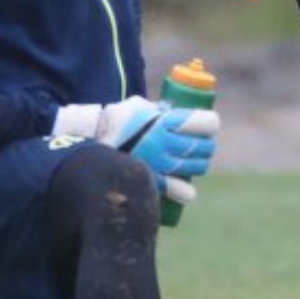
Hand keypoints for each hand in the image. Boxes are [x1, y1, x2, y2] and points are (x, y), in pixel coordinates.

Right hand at [53, 97, 220, 203]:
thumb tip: (171, 109)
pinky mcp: (152, 182)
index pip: (203, 123)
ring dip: (200, 165)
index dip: (210, 124)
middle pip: (201, 146)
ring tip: (196, 163)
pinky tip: (187, 189)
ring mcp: (159, 163)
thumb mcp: (137, 107)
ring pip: (195, 167)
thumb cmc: (114, 122)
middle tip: (203, 145)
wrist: (89, 146)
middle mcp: (164, 142)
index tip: (209, 125)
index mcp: (164, 120)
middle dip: (207, 145)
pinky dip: (187, 192)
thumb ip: (156, 108)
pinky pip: (180, 190)